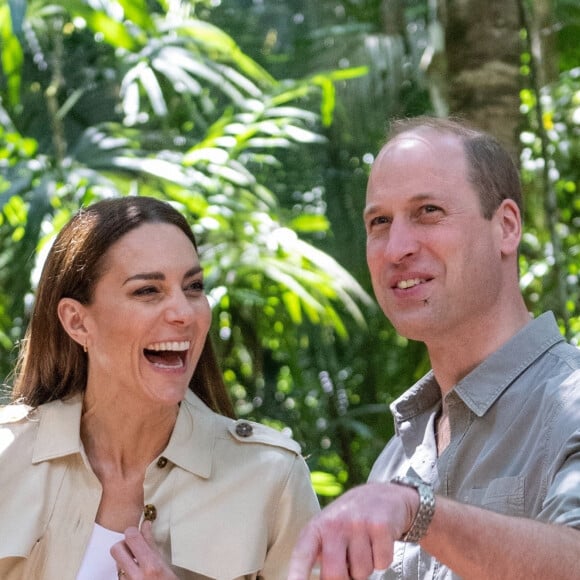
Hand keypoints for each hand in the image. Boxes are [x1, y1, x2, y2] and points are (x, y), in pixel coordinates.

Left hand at [111, 520, 177, 578]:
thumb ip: (151, 544)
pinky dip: (125, 573)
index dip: (132, 532)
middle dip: (123, 546)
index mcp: (151, 565)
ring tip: (137, 565)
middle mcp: (137, 576)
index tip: (136, 532)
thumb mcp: (164, 564)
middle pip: (116, 549)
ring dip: (124, 561)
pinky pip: (119, 576)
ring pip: (116, 563)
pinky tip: (135, 576)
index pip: (131, 537)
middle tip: (133, 548)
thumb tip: (145, 525)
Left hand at [287, 482, 418, 579]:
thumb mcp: (329, 530)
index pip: (302, 554)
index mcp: (317, 527)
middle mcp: (334, 523)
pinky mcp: (380, 526)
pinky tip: (378, 540)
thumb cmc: (351, 520)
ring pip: (362, 572)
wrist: (383, 494)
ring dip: (365, 566)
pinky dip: (382, 558)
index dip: (296, 574)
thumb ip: (321, 554)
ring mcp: (357, 523)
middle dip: (344, 578)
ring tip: (365, 545)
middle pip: (334, 574)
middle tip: (349, 566)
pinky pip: (381, 562)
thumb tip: (319, 578)